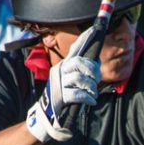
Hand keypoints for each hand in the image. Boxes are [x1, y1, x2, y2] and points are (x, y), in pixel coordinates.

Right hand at [26, 26, 101, 142]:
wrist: (47, 115)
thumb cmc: (64, 96)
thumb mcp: (72, 81)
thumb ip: (83, 71)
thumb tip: (96, 61)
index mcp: (64, 65)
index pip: (75, 48)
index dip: (85, 38)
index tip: (94, 28)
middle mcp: (60, 71)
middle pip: (79, 62)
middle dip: (92, 69)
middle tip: (96, 79)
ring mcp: (59, 83)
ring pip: (80, 78)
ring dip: (91, 87)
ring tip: (93, 93)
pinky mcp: (60, 96)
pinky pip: (77, 94)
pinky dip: (88, 97)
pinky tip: (91, 101)